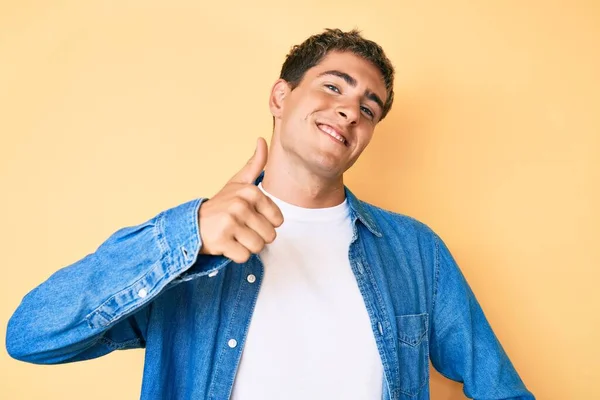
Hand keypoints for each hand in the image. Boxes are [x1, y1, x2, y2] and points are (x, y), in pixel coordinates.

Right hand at [198, 137, 283, 262]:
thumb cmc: (220, 205)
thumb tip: (262, 139)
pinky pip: (243, 257)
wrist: (190, 223)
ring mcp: (230, 222)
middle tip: (239, 229)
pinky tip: (225, 244)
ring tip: (233, 236)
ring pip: (257, 247)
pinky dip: (235, 255)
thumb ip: (254, 164)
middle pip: (270, 236)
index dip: (265, 224)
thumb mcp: (238, 183)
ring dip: (246, 247)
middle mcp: (241, 205)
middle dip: (256, 237)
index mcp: (251, 191)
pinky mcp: (221, 240)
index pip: (278, 221)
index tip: (248, 218)